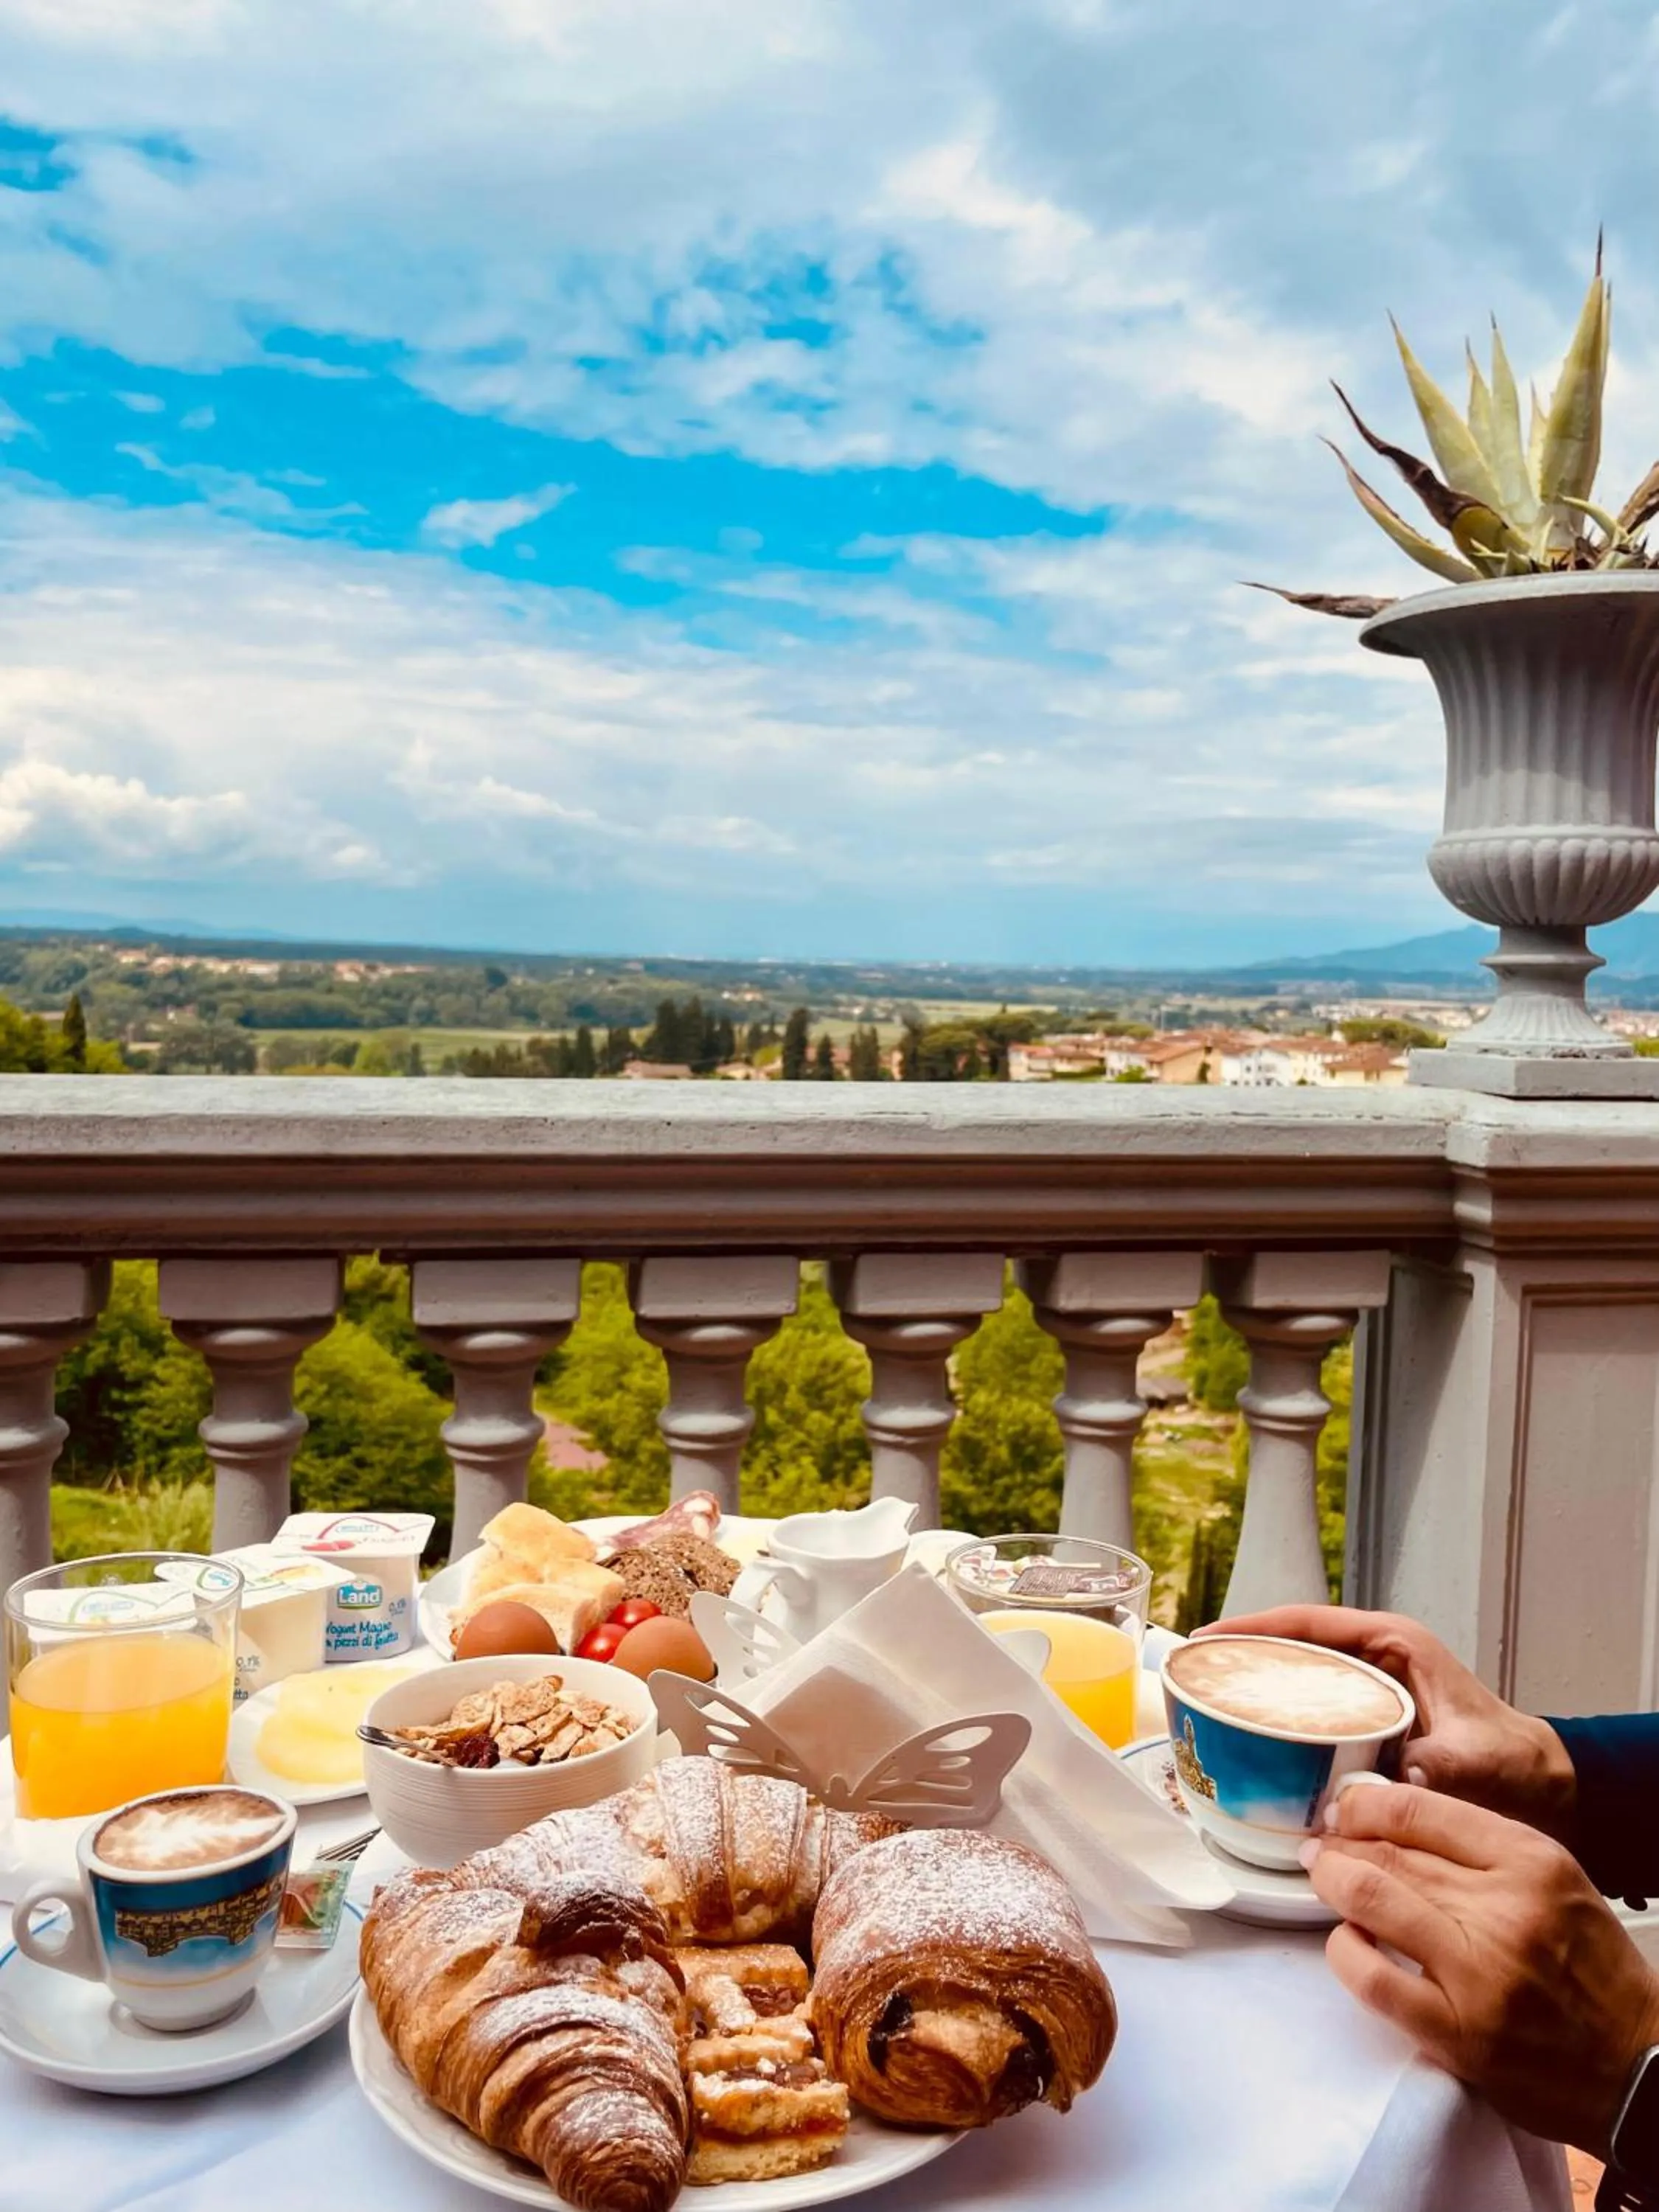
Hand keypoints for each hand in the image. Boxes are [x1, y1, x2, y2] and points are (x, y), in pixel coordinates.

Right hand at [1203, 1604, 1576, 1840]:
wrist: (1547, 1791)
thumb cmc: (1516, 1766)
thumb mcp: (1472, 1763)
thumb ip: (1426, 1773)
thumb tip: (1367, 1796)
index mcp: (1395, 1646)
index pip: (1309, 1623)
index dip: (1253, 1629)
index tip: (1208, 1640)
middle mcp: (1376, 1661)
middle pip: (1292, 1648)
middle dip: (1241, 1659)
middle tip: (1193, 1678)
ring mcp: (1370, 1693)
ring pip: (1298, 1682)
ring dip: (1256, 1693)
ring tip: (1206, 1709)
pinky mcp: (1368, 1726)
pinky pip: (1312, 1717)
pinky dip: (1280, 1729)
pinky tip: (1253, 1754)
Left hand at [1306, 1782, 1658, 2156]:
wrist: (1637, 2065)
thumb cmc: (1590, 1969)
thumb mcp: (1552, 1880)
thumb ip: (1479, 1847)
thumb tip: (1389, 1820)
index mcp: (1530, 1859)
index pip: (1416, 1808)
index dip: (1362, 1805)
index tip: (1344, 1811)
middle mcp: (1505, 1909)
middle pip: (1388, 1852)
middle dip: (1339, 1844)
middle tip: (1322, 1846)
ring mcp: (1479, 1973)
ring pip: (1372, 1900)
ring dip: (1333, 1884)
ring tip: (1324, 1879)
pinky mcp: (1459, 2033)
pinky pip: (1372, 1979)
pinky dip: (1344, 1952)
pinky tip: (1348, 1942)